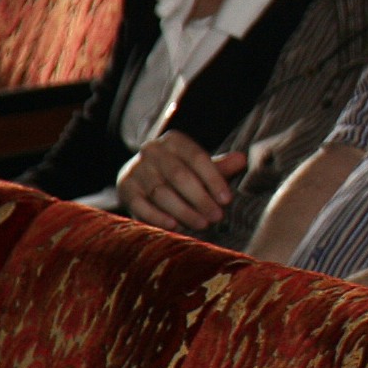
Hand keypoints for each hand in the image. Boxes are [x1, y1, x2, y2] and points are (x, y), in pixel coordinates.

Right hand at [116, 134, 243, 232]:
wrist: (147, 179)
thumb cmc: (184, 173)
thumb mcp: (203, 168)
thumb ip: (221, 166)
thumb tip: (242, 159)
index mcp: (174, 141)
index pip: (197, 158)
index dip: (214, 179)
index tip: (227, 200)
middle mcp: (152, 150)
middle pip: (179, 176)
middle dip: (200, 199)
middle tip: (217, 217)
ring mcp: (135, 169)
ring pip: (162, 193)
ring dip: (183, 211)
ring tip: (202, 224)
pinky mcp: (125, 188)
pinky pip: (141, 205)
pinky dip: (158, 217)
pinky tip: (175, 227)